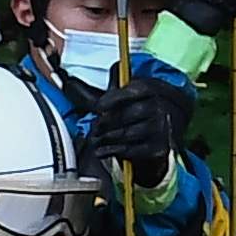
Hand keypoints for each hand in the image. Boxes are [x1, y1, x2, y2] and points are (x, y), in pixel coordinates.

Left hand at [88, 59, 192, 180]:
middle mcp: (159, 108)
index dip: (113, 99)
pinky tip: (103, 151)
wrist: (163, 132)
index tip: (98, 107)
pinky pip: (133, 150)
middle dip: (107, 122)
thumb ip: (109, 92)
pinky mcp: (159, 148)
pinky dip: (115, 151)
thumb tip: (72, 83)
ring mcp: (161, 128)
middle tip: (95, 127)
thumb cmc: (140, 111)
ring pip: (129, 133)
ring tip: (96, 140)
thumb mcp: (128, 96)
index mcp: (150, 90)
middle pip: (129, 114)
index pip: (133, 91)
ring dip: (108, 138)